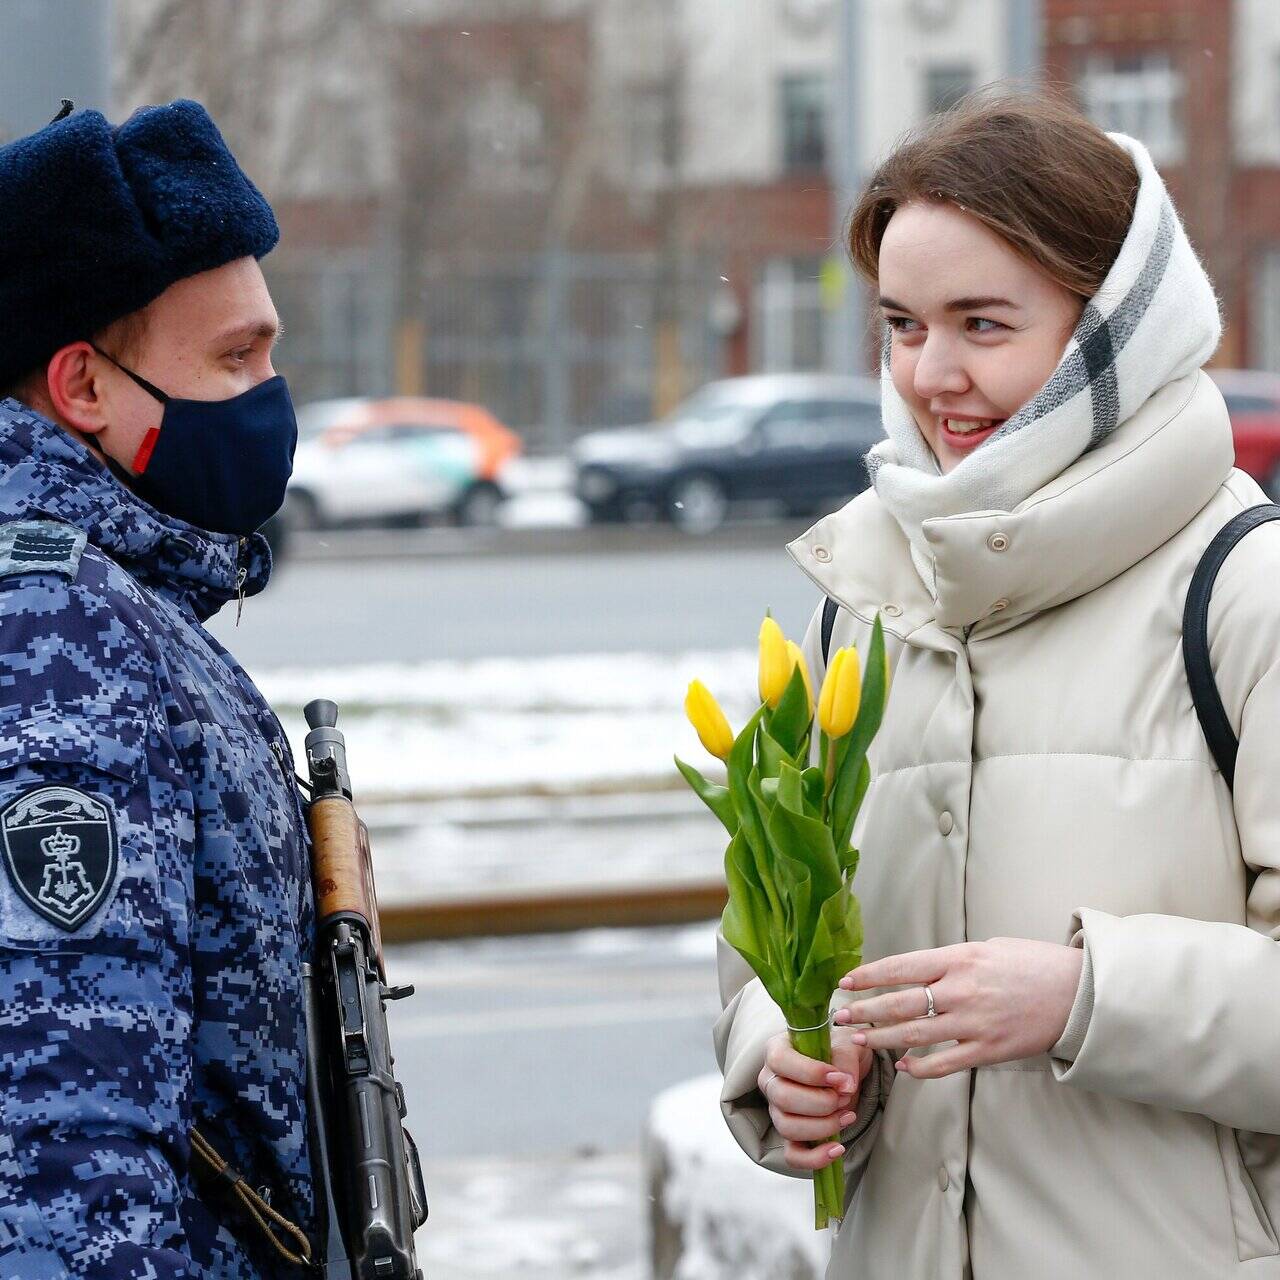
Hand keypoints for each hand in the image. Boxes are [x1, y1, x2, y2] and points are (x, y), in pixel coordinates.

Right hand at [758, 1028, 874, 1171]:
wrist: (844, 1071)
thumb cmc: (839, 1052)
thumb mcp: (847, 1044)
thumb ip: (845, 1058)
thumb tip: (846, 1085)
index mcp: (777, 1050)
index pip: (780, 1061)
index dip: (809, 1073)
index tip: (838, 1078)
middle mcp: (771, 1081)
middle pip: (782, 1098)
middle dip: (820, 1103)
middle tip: (844, 1096)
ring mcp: (777, 1110)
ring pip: (787, 1127)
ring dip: (823, 1126)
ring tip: (847, 1115)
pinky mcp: (789, 1136)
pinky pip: (792, 1155)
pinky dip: (815, 1158)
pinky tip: (838, 1148)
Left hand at [834, 938, 1083, 1079]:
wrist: (1077, 994)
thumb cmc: (1032, 964)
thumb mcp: (988, 949)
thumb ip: (953, 962)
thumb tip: (922, 972)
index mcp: (959, 959)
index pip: (901, 967)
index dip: (869, 976)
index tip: (846, 982)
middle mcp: (961, 991)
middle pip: (900, 1003)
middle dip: (865, 1011)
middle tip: (840, 1016)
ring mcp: (974, 1023)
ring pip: (916, 1035)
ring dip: (883, 1039)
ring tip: (859, 1040)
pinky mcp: (988, 1051)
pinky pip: (946, 1063)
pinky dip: (921, 1067)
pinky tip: (904, 1067)